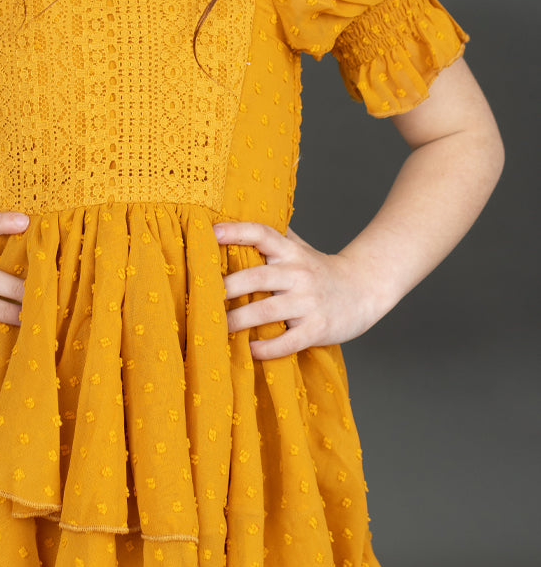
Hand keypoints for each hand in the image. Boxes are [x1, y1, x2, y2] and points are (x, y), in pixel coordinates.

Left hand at [213, 221, 379, 359]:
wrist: (364, 289)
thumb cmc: (320, 269)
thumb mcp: (299, 248)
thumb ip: (272, 237)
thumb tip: (234, 217)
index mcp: (290, 252)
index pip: (262, 234)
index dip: (236, 231)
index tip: (211, 232)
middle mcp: (298, 273)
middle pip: (256, 277)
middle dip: (227, 288)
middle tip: (203, 298)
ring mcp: (308, 302)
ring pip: (266, 311)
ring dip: (238, 321)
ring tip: (217, 327)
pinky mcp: (317, 328)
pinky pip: (287, 341)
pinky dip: (266, 348)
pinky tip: (250, 349)